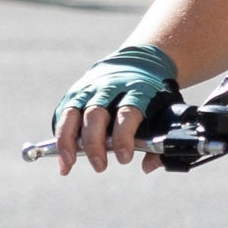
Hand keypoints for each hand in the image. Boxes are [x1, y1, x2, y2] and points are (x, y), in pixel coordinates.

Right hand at [50, 42, 179, 173]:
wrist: (140, 61)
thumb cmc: (153, 94)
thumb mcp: (166, 110)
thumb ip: (161, 139)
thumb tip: (147, 166)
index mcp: (137, 89)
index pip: (126, 113)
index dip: (123, 136)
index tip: (124, 158)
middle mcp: (109, 87)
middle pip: (95, 114)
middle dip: (94, 143)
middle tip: (100, 166)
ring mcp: (89, 89)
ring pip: (73, 113)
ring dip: (68, 140)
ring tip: (69, 162)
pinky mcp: (76, 93)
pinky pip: (64, 116)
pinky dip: (61, 139)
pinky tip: (64, 161)